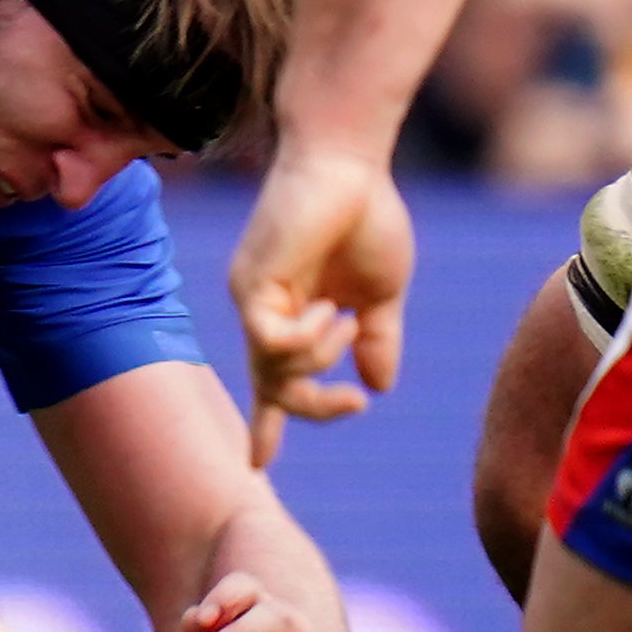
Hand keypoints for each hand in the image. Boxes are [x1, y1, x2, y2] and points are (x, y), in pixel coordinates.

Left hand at [228, 141, 410, 466]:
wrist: (351, 165)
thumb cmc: (366, 217)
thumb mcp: (380, 293)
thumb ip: (376, 339)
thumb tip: (377, 385)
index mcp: (295, 315)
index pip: (274, 380)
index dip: (268, 424)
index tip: (256, 465)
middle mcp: (265, 310)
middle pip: (274, 387)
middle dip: (313, 409)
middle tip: (352, 405)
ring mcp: (254, 297)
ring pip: (274, 368)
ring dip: (321, 359)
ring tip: (346, 318)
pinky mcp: (251, 282)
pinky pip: (271, 340)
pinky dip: (307, 339)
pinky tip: (329, 309)